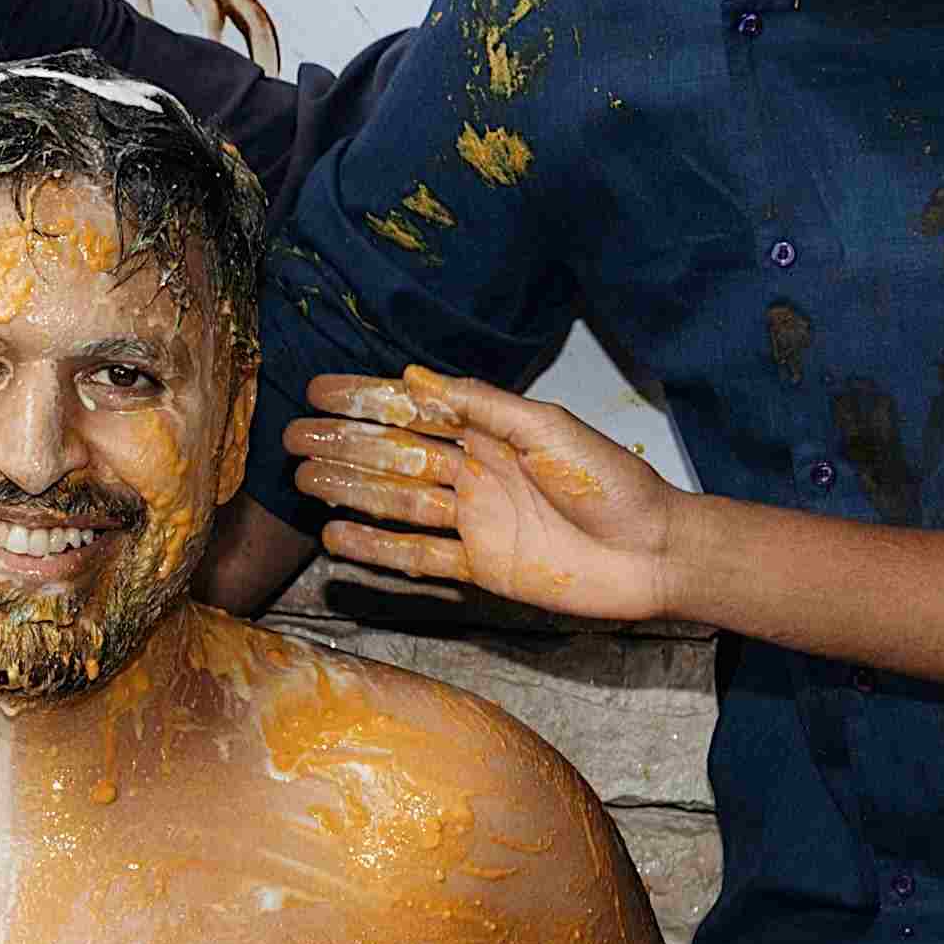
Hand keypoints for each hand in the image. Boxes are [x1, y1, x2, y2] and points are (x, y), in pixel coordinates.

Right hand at [284, 368, 693, 624]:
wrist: (650, 552)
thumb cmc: (610, 483)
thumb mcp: (547, 428)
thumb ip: (482, 405)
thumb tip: (415, 377)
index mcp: (490, 432)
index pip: (414, 410)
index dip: (366, 399)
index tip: (319, 391)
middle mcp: (475, 472)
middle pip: (394, 454)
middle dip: (344, 444)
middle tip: (293, 439)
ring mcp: (474, 520)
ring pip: (397, 500)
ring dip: (350, 489)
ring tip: (303, 481)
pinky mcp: (480, 565)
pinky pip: (417, 555)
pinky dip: (377, 547)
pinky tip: (337, 535)